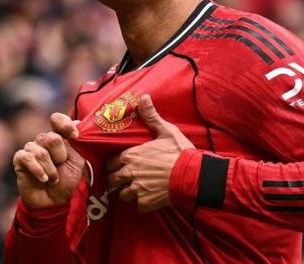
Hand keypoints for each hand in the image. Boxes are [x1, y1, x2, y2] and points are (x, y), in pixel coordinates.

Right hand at [13, 113, 83, 206]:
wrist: (53, 201)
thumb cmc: (67, 180)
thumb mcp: (77, 161)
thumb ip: (76, 143)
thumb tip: (76, 122)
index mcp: (59, 136)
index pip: (57, 119)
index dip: (65, 124)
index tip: (75, 135)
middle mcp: (44, 139)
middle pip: (52, 138)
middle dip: (60, 156)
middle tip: (61, 166)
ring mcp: (31, 148)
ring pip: (41, 152)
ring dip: (51, 169)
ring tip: (53, 178)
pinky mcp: (20, 159)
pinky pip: (27, 158)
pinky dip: (38, 170)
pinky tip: (44, 179)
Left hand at [107, 95, 194, 212]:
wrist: (192, 174)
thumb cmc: (179, 151)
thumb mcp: (166, 131)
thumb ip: (151, 116)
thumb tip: (143, 97)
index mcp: (131, 155)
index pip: (111, 163)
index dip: (115, 164)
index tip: (120, 164)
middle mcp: (130, 173)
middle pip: (112, 180)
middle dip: (117, 180)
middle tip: (125, 178)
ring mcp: (137, 190)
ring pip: (123, 195)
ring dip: (128, 192)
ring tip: (137, 188)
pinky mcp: (146, 203)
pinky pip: (138, 206)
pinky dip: (142, 203)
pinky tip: (150, 196)